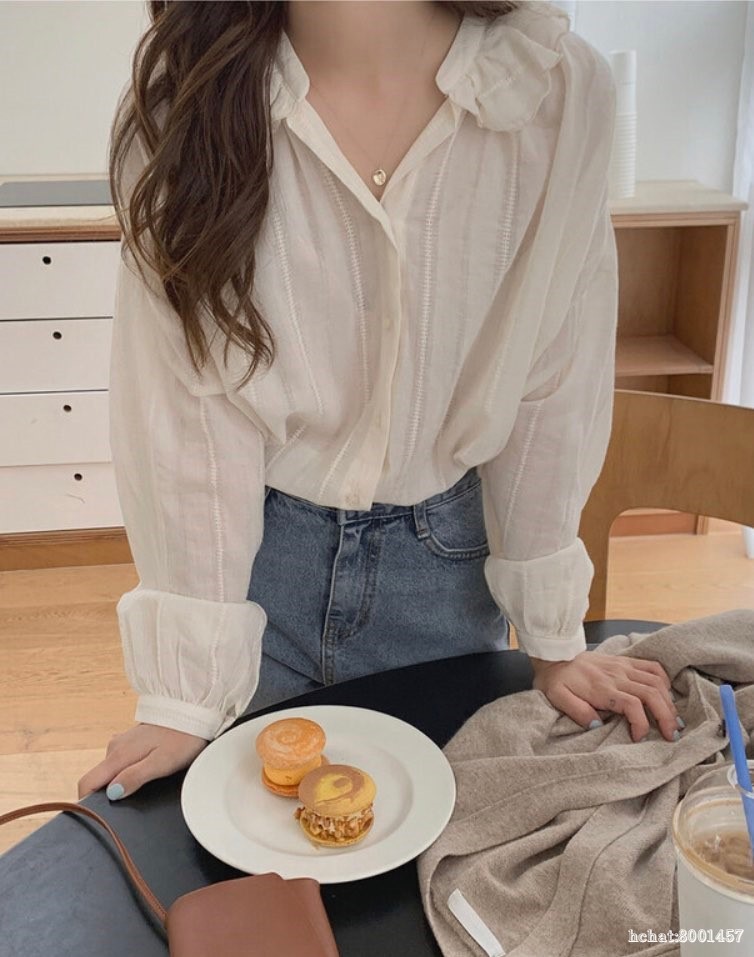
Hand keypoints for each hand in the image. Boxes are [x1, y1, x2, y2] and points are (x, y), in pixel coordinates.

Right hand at [77, 723, 209, 800]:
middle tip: (134, 799)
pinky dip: (130, 769)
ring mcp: (123, 742)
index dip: (87, 802)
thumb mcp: (160, 763)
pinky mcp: (133, 740)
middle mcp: (115, 746)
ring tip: (147, 782)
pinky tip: (149, 769)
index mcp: (118, 754)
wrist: (194, 712)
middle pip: (99, 778)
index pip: (87, 782)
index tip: (100, 814)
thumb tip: (112, 793)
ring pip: (112, 769)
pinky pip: (122, 760)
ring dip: (122, 780)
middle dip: (109, 793)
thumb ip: (134, 777)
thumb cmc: (182, 737)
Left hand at [530, 652, 681, 742]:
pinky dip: (664, 680)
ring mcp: (623, 666)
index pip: (632, 705)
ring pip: (656, 681)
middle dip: (666, 716)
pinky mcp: (625, 661)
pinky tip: (666, 694)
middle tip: (672, 736)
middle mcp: (617, 675)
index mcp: (602, 688)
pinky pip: (652, 666)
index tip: (638, 738)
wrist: (554, 654)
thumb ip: (576, 711)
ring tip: (674, 721)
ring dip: (669, 702)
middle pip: (652, 693)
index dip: (641, 724)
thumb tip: (598, 725)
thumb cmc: (556, 680)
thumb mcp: (557, 698)